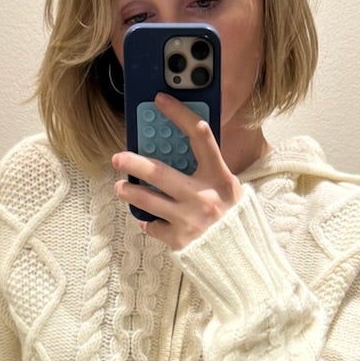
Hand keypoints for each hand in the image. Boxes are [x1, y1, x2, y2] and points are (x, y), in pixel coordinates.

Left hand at [111, 92, 242, 251]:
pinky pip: (153, 227)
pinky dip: (148, 223)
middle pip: (159, 173)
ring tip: (120, 188)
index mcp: (220, 178)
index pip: (200, 136)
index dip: (179, 115)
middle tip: (118, 158)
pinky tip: (146, 220)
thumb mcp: (229, 189)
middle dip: (133, 163)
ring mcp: (189, 220)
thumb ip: (208, 170)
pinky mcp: (179, 241)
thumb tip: (176, 149)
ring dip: (128, 192)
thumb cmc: (233, 219)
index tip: (160, 101)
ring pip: (147, 201)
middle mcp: (203, 197)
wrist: (242, 259)